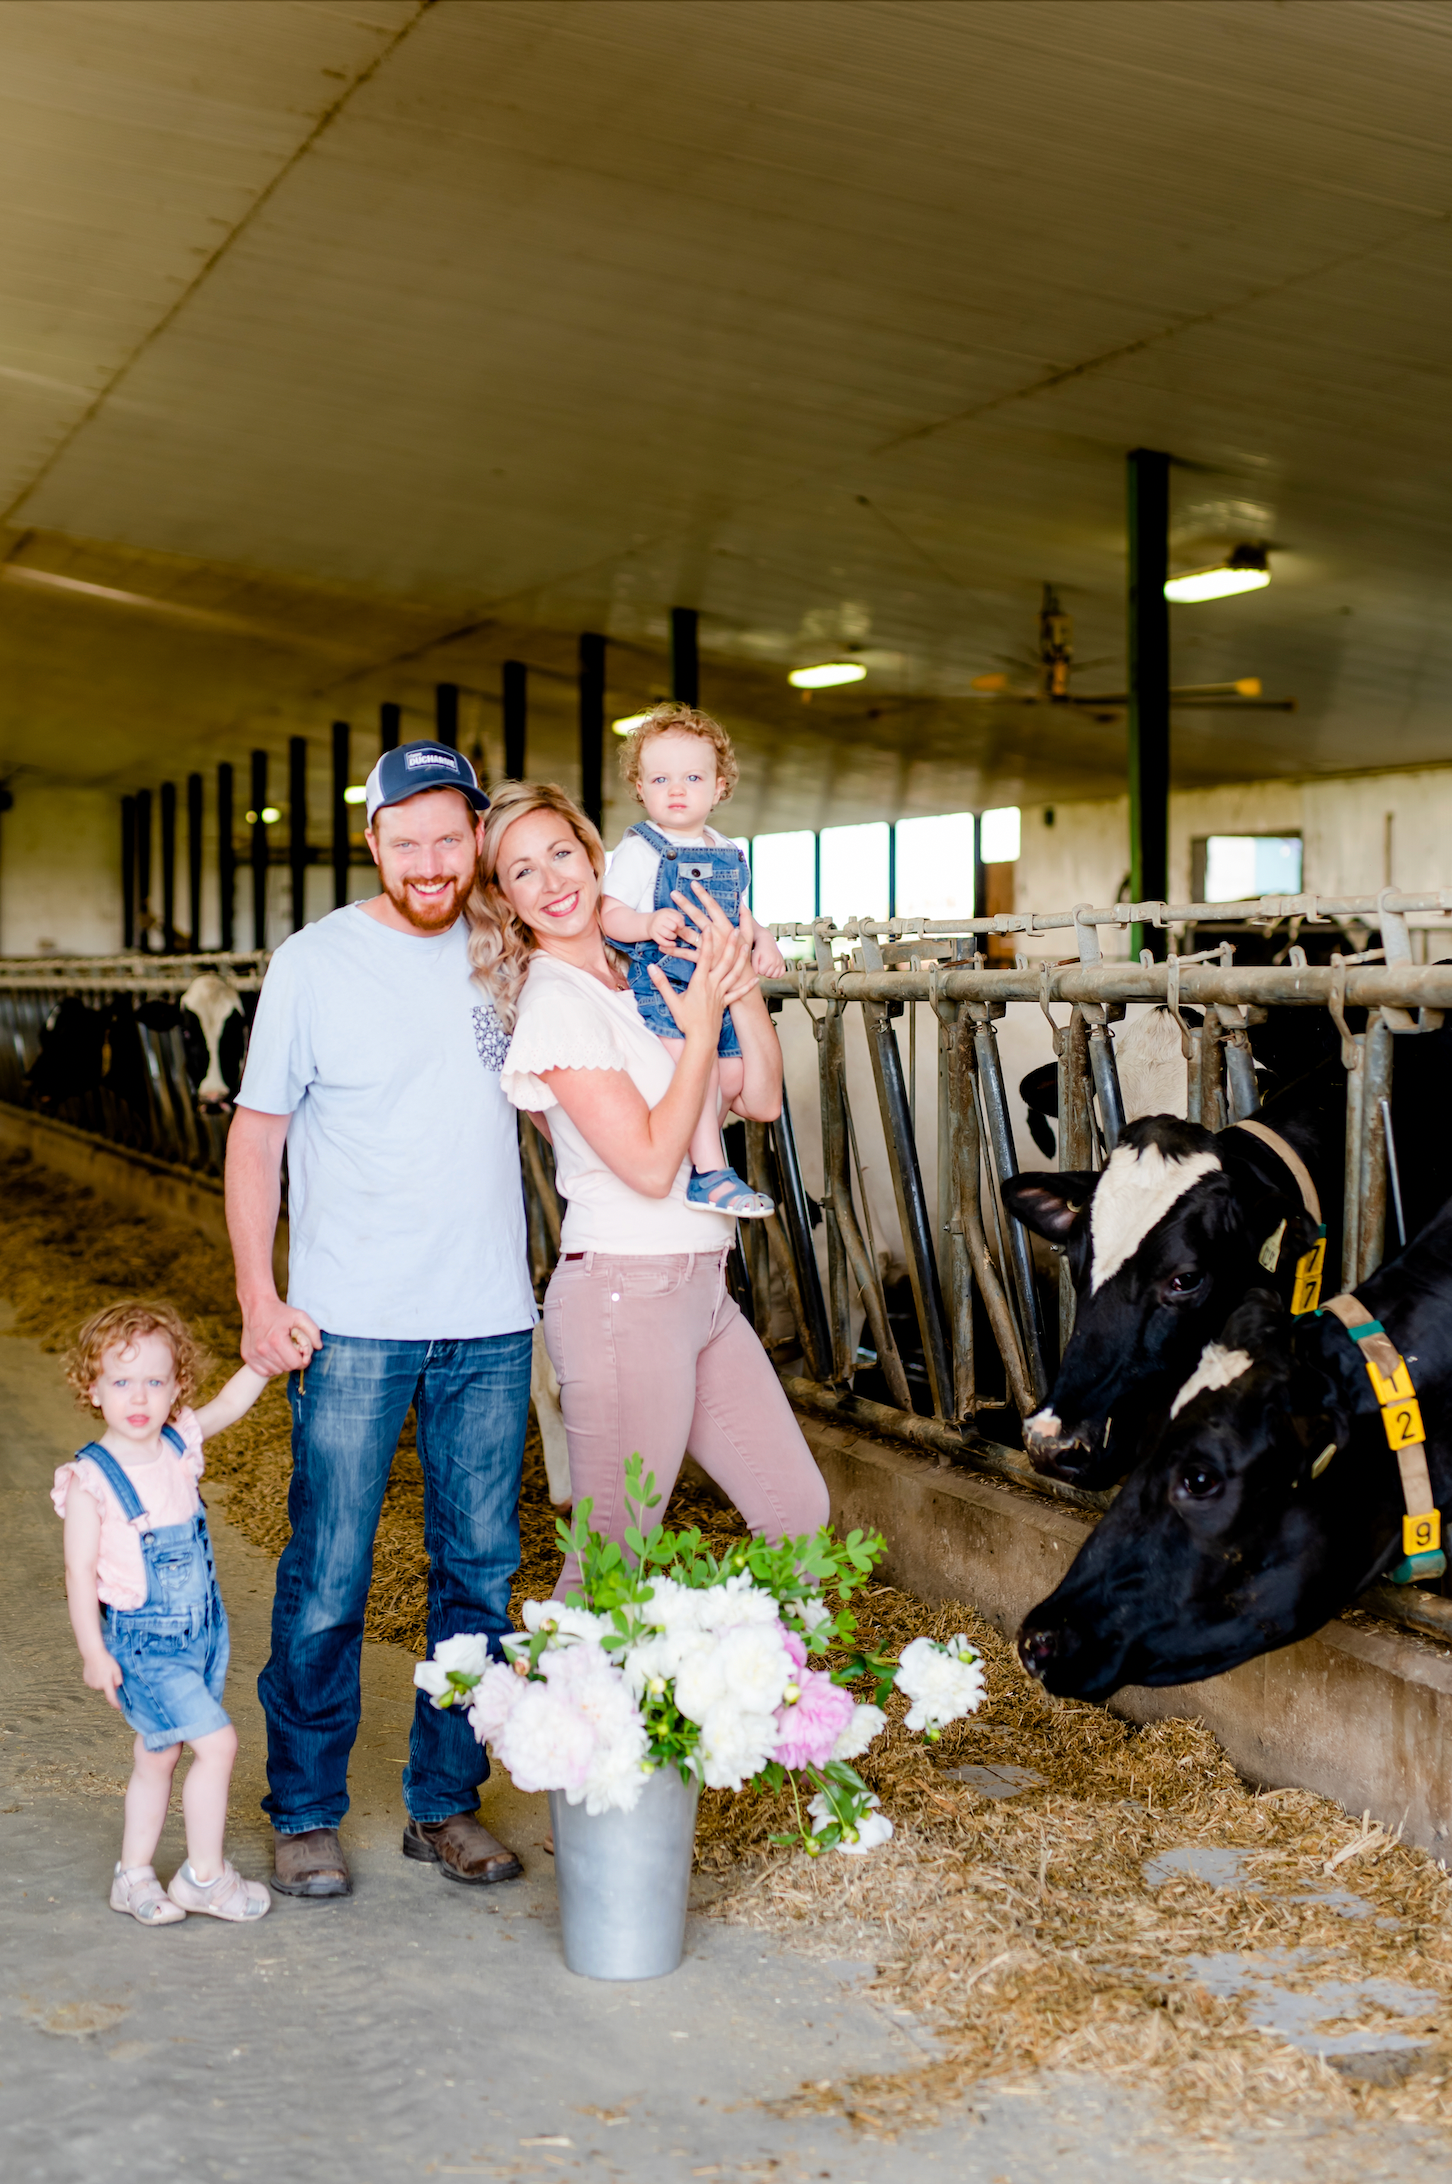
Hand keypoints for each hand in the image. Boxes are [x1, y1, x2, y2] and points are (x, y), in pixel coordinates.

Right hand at [82, 1648, 123, 1710]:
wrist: (93, 1654)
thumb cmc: (106, 1660)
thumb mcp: (117, 1669)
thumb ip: (118, 1680)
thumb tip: (116, 1687)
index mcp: (106, 1683)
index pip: (111, 1697)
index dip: (116, 1704)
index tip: (119, 1708)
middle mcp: (97, 1686)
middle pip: (105, 1688)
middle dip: (108, 1683)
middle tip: (109, 1672)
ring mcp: (90, 1684)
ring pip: (99, 1685)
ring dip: (102, 1680)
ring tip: (102, 1669)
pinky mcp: (86, 1680)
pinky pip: (94, 1682)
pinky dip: (96, 1678)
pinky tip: (96, 1670)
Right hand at [240, 1293, 321, 1376]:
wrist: (257, 1305)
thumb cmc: (280, 1312)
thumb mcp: (300, 1316)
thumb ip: (313, 1331)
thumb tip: (319, 1347)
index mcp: (277, 1340)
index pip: (295, 1363)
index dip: (303, 1359)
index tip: (302, 1352)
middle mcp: (263, 1349)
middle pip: (286, 1368)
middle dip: (292, 1361)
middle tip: (291, 1348)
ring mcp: (253, 1354)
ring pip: (275, 1371)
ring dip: (282, 1364)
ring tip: (281, 1350)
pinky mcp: (247, 1355)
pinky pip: (263, 1372)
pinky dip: (270, 1366)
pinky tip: (273, 1355)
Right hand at [646, 905, 686, 947]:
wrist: (650, 921)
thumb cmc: (664, 917)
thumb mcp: (671, 912)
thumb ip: (679, 916)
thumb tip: (683, 926)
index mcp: (666, 912)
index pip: (677, 919)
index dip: (682, 924)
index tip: (681, 926)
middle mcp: (659, 919)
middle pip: (673, 927)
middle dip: (676, 930)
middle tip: (674, 930)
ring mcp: (655, 927)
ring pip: (668, 935)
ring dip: (673, 936)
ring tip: (672, 934)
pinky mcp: (653, 935)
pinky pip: (662, 942)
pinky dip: (669, 944)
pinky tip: (673, 944)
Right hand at [648, 894, 750, 1040]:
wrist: (701, 1039)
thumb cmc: (686, 1021)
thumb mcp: (671, 1001)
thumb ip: (661, 983)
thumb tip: (651, 967)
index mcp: (700, 983)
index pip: (704, 957)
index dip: (707, 941)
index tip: (709, 927)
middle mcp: (713, 985)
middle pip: (724, 961)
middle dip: (729, 944)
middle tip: (734, 930)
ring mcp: (721, 994)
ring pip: (734, 973)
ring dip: (740, 959)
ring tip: (746, 946)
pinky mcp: (725, 1003)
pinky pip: (739, 993)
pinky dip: (747, 986)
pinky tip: (755, 979)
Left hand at [752, 934, 786, 977]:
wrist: (767, 941)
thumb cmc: (759, 949)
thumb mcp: (754, 956)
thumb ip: (754, 966)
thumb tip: (756, 975)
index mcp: (768, 960)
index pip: (762, 972)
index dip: (758, 969)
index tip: (758, 963)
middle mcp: (776, 962)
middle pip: (768, 974)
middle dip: (763, 971)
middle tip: (762, 964)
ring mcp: (780, 962)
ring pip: (774, 976)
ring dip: (769, 973)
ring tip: (766, 967)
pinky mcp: (783, 962)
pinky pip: (781, 973)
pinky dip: (777, 974)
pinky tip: (772, 969)